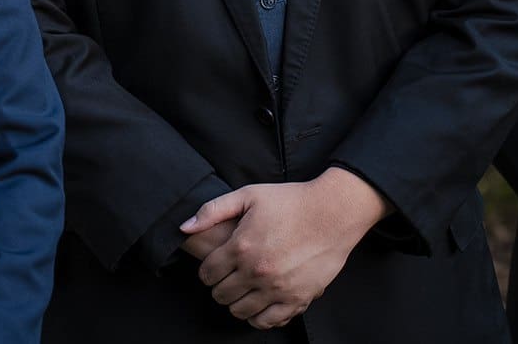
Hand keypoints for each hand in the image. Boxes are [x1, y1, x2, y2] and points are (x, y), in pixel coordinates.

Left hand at [180, 167, 388, 329]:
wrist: (333, 212)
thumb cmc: (291, 201)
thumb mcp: (249, 195)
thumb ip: (212, 210)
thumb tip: (185, 227)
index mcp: (241, 247)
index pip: (207, 274)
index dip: (208, 271)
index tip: (215, 266)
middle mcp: (256, 271)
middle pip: (221, 295)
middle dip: (220, 286)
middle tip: (229, 277)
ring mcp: (277, 288)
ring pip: (240, 311)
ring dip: (237, 302)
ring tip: (243, 289)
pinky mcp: (297, 299)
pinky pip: (267, 321)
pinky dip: (258, 316)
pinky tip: (259, 303)